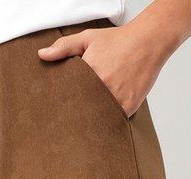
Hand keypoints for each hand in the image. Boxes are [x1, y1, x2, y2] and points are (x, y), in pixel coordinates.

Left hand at [38, 23, 165, 118]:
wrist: (148, 42)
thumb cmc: (118, 40)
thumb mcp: (88, 38)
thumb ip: (64, 47)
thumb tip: (42, 55)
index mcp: (89, 74)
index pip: (69, 98)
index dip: (62, 107)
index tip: (56, 114)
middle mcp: (102, 88)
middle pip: (82, 112)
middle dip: (75, 117)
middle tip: (66, 127)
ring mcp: (116, 99)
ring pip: (98, 119)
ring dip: (92, 122)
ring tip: (83, 129)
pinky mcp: (128, 107)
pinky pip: (114, 121)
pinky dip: (108, 123)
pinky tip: (101, 125)